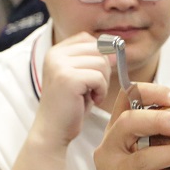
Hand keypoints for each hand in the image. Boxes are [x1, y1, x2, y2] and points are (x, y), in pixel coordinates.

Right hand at [29, 32, 114, 148]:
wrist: (54, 130)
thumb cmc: (71, 106)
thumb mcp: (81, 78)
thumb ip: (93, 60)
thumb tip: (116, 48)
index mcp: (56, 51)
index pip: (87, 38)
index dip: (99, 54)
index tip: (96, 74)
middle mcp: (55, 54)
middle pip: (97, 48)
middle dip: (104, 70)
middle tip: (95, 88)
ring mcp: (60, 65)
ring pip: (101, 62)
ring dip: (103, 82)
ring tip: (92, 95)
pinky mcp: (68, 79)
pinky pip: (99, 77)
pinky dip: (101, 91)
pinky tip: (92, 100)